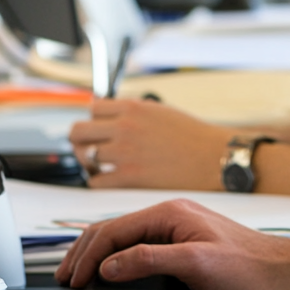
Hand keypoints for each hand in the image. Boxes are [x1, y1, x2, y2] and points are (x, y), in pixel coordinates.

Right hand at [56, 199, 289, 289]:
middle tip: (65, 278)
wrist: (278, 272)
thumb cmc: (248, 265)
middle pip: (112, 230)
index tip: (74, 280)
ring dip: (96, 256)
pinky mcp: (180, 244)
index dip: (87, 255)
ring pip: (122, 239)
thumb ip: (151, 259)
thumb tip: (110, 263)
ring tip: (77, 276)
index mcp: (171, 212)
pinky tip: (108, 273)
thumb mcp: (196, 262)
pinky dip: (115, 260)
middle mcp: (171, 216)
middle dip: (83, 253)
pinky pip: (137, 248)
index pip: (113, 229)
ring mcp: (175, 229)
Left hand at [69, 99, 231, 190]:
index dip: (95, 120)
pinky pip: (95, 181)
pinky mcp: (128, 178)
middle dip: (80, 141)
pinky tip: (113, 179)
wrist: (213, 158)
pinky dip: (100, 181)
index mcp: (133, 108)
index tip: (100, 129)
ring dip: (91, 163)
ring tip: (106, 166)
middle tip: (91, 149)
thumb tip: (105, 112)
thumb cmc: (192, 136)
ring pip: (84, 157)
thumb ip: (132, 111)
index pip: (92, 108)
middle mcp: (124, 127)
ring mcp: (124, 153)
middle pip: (77, 132)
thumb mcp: (160, 111)